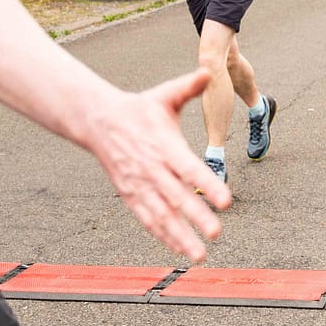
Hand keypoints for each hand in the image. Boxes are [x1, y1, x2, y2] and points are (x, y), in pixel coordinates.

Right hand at [84, 69, 228, 259]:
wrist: (98, 121)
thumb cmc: (139, 109)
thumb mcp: (163, 94)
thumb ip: (188, 87)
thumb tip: (209, 71)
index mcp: (164, 146)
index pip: (190, 169)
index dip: (209, 185)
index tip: (227, 202)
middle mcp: (152, 169)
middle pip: (177, 197)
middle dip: (197, 217)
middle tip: (217, 233)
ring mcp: (139, 185)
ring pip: (162, 215)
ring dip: (180, 236)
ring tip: (200, 254)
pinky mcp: (129, 195)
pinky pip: (147, 219)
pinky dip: (162, 236)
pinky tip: (178, 249)